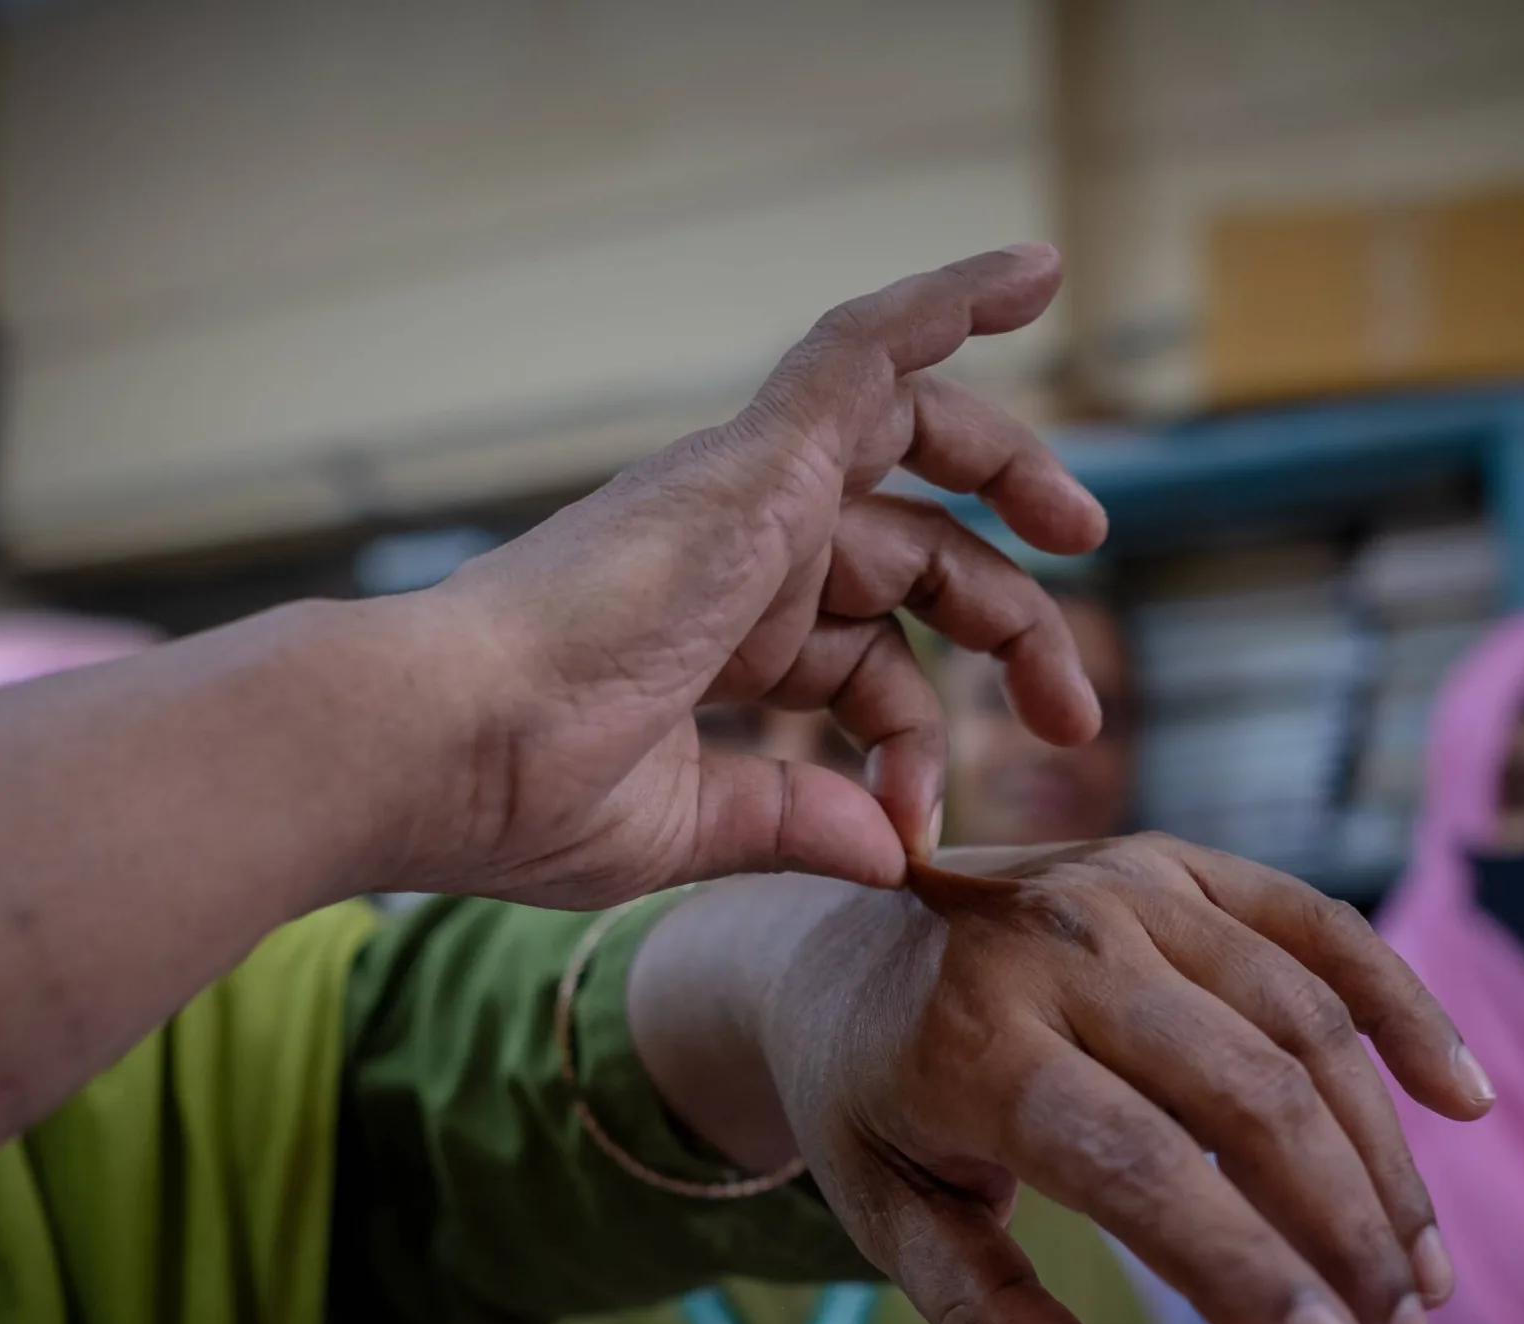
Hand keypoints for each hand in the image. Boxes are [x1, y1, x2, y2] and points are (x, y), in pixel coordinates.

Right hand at [402, 245, 1106, 907]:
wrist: (439, 748)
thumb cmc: (517, 794)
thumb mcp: (687, 823)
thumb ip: (791, 819)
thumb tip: (887, 850)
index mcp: (717, 635)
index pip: (861, 660)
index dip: (916, 738)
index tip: (923, 825)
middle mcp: (734, 550)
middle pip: (907, 552)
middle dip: (1004, 621)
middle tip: (1075, 712)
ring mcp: (742, 496)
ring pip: (905, 433)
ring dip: (1007, 465)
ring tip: (1084, 525)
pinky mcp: (750, 459)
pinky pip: (864, 347)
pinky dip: (949, 301)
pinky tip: (1034, 272)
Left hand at [672, 836, 1493, 1323]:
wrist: (828, 943)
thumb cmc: (870, 1103)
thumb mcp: (887, 1214)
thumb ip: (982, 1314)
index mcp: (974, 1039)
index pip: (1140, 1166)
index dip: (1246, 1268)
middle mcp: (1059, 945)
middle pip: (1249, 1098)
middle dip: (1344, 1234)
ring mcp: (1127, 888)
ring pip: (1304, 1026)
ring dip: (1385, 1160)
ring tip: (1426, 1281)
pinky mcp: (1177, 863)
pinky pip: (1318, 928)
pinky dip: (1401, 1008)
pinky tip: (1463, 1104)